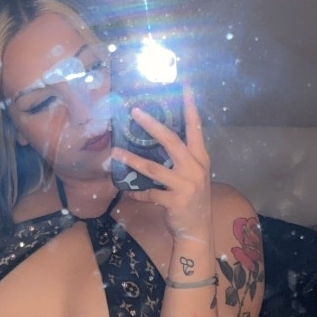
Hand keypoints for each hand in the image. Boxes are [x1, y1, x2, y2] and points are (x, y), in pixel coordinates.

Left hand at [111, 86, 211, 241]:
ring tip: (115, 151)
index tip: (184, 86)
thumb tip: (157, 140)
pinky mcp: (175, 202)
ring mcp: (186, 185)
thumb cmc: (192, 200)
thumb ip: (181, 159)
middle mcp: (195, 168)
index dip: (190, 106)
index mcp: (200, 158)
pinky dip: (136, 192)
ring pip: (154, 168)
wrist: (197, 231)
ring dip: (132, 159)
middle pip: (171, 141)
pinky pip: (149, 194)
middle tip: (134, 111)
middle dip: (152, 125)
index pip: (195, 127)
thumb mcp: (192, 176)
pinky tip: (126, 191)